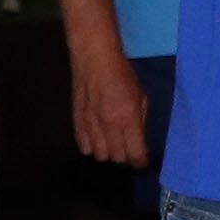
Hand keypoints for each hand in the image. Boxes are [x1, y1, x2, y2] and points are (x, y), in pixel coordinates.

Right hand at [71, 49, 148, 167]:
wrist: (93, 59)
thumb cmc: (122, 73)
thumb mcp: (141, 94)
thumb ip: (141, 118)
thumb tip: (140, 138)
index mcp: (128, 118)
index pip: (135, 153)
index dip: (140, 161)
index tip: (142, 161)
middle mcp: (109, 125)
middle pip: (117, 158)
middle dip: (125, 156)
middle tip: (128, 148)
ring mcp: (91, 125)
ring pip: (100, 155)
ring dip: (109, 153)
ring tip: (113, 143)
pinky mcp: (77, 122)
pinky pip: (84, 147)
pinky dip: (92, 147)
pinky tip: (98, 139)